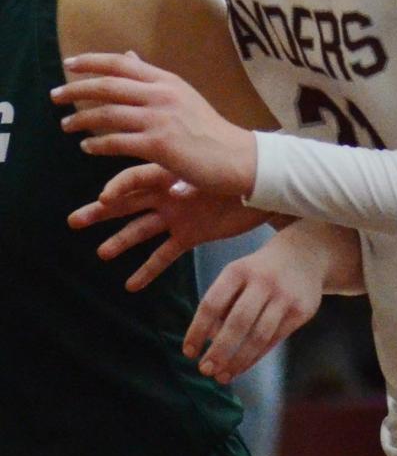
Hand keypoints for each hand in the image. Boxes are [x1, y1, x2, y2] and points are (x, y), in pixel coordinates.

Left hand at [52, 52, 256, 195]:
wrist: (237, 158)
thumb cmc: (209, 131)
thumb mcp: (183, 96)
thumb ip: (153, 79)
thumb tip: (129, 55)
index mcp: (167, 81)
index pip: (122, 63)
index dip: (93, 61)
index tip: (69, 64)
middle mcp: (162, 95)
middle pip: (109, 85)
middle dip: (77, 89)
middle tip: (55, 96)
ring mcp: (160, 119)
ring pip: (108, 114)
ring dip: (81, 120)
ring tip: (65, 126)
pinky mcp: (158, 145)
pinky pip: (118, 142)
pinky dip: (98, 144)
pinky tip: (87, 147)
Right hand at [68, 164, 265, 289]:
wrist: (264, 190)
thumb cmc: (238, 172)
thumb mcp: (208, 170)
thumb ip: (185, 173)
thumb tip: (169, 175)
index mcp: (169, 174)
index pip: (134, 179)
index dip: (117, 189)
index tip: (103, 198)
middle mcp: (167, 195)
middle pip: (127, 204)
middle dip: (101, 212)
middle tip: (74, 221)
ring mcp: (176, 217)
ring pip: (141, 230)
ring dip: (121, 241)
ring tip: (101, 253)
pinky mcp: (190, 235)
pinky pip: (164, 255)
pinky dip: (148, 270)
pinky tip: (131, 284)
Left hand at [184, 222, 349, 382]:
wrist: (305, 254)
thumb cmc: (259, 271)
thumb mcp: (237, 275)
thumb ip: (222, 304)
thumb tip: (210, 342)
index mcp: (238, 270)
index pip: (212, 304)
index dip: (197, 330)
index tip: (188, 352)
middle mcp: (263, 281)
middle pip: (238, 322)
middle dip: (219, 350)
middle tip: (204, 370)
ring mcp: (285, 297)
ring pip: (259, 336)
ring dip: (238, 360)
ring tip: (221, 377)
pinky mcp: (302, 310)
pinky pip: (274, 340)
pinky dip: (255, 358)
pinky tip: (240, 368)